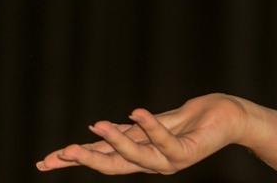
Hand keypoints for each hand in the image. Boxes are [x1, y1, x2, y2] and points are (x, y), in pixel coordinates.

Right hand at [35, 93, 248, 174]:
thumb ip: (131, 131)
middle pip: (113, 165)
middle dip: (85, 161)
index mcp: (142, 156)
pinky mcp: (189, 151)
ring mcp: (171, 160)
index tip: (46, 160)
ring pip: (137, 156)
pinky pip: (165, 141)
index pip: (103, 160)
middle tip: (58, 155)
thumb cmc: (195, 118)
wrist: (230, 117)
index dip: (75, 160)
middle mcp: (154, 163)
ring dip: (116, 141)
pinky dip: (150, 127)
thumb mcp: (155, 122)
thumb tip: (98, 130)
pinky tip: (136, 112)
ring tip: (95, 126)